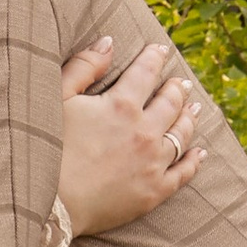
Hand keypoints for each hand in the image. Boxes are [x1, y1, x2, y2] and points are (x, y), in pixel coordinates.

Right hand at [57, 38, 203, 238]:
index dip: (154, 58)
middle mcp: (144, 131)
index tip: (161, 50)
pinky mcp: (154, 192)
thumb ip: (84, 67)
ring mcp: (153, 163)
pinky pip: (183, 173)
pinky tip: (200, 153)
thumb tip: (108, 42)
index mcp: (121, 105)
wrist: (49, 205)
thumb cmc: (46, 150)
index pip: (146, 72)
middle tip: (181, 83)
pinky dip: (194, 161)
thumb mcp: (57, 99)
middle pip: (170, 103)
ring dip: (189, 118)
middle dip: (177, 88)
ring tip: (195, 109)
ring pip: (181, 134)